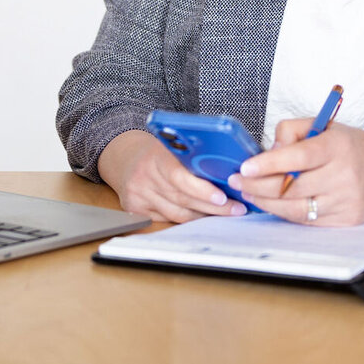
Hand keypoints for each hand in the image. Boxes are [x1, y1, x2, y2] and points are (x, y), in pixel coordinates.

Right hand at [97, 129, 247, 222]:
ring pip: (178, 213)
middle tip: (237, 208)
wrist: (125, 157)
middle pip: (183, 199)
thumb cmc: (158, 150)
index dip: (202, 190)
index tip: (223, 197)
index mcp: (156, 156)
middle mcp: (144, 177)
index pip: (180, 177)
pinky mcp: (136, 210)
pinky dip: (189, 219)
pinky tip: (205, 216)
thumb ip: (193, 154)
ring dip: (205, 215)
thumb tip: (228, 167)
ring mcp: (139, 196)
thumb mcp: (173, 144)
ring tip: (228, 213)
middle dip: (214, 206)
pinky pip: (168, 220)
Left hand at [228, 120, 363, 226]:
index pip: (299, 156)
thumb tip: (269, 150)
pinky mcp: (345, 220)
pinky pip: (306, 220)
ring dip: (266, 202)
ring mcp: (345, 201)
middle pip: (291, 186)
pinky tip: (271, 203)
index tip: (246, 166)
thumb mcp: (327, 126)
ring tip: (249, 192)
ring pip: (295, 208)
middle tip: (238, 180)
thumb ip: (294, 130)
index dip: (269, 163)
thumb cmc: (354, 147)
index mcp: (338, 146)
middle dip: (258, 185)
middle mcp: (343, 174)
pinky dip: (284, 212)